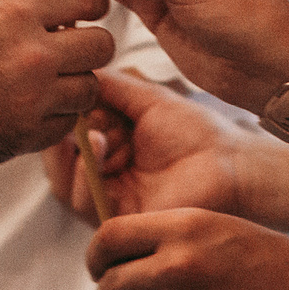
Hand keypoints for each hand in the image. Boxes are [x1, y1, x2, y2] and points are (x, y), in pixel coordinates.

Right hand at [0, 0, 114, 172]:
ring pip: (91, 87)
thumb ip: (14, 9)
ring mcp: (35, 97)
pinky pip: (68, 122)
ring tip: (50, 84)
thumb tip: (48, 5)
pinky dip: (57, 117)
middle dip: (90, 46)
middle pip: (102, 44)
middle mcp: (34, 53)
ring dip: (76, 85)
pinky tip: (33, 110)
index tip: (85, 10)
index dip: (91, 3)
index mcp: (15, 13)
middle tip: (72, 51)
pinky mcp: (30, 135)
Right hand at [44, 71, 288, 228]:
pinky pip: (83, 204)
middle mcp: (107, 175)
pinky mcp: (118, 220)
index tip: (66, 97)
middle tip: (72, 119)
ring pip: (64, 186)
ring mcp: (111, 199)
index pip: (66, 137)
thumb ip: (108, 86)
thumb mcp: (147, 99)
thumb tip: (74, 69)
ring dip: (70, 158)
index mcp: (112, 146)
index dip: (61, 119)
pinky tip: (101, 153)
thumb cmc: (197, 132)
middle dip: (58, 141)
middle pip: (59, 164)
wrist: (229, 164)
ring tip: (95, 135)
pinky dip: (83, 178)